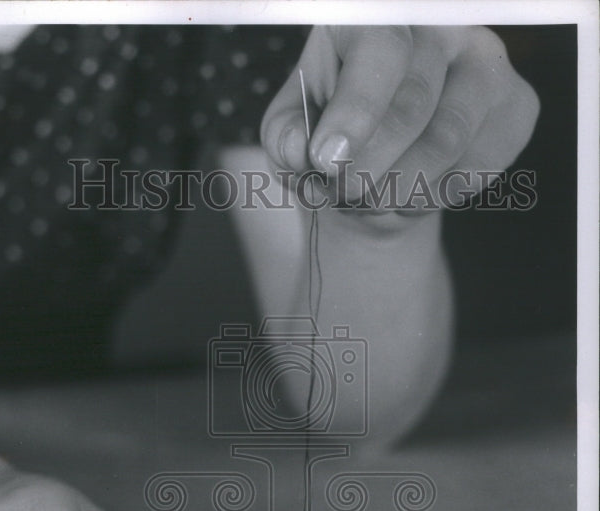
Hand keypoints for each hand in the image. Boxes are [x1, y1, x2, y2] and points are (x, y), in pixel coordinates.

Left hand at [262, 26, 539, 207]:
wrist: (376, 173)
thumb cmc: (331, 141)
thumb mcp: (291, 135)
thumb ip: (286, 137)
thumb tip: (300, 148)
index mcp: (376, 18)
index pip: (379, 49)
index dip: (354, 110)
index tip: (327, 160)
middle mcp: (440, 28)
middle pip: (413, 103)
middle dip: (369, 167)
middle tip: (345, 194)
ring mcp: (486, 63)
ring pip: (447, 141)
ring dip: (399, 190)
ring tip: (371, 201)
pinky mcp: (516, 106)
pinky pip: (478, 166)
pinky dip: (436, 196)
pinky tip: (413, 192)